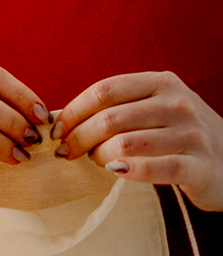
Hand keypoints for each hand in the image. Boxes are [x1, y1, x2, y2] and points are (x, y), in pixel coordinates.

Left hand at [52, 72, 222, 210]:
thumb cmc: (178, 136)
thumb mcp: (153, 110)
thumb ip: (116, 109)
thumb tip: (59, 121)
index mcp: (161, 83)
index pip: (104, 91)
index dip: (73, 112)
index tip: (55, 132)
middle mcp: (178, 103)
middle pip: (109, 118)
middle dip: (78, 138)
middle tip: (67, 153)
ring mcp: (192, 134)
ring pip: (125, 143)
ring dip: (99, 156)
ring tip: (97, 161)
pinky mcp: (200, 166)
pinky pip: (154, 168)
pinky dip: (127, 171)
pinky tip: (116, 172)